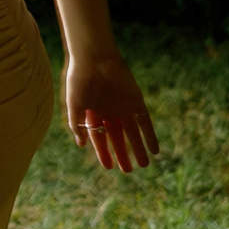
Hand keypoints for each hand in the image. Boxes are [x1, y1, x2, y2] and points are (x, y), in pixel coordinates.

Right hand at [64, 49, 157, 171]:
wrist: (94, 58)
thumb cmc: (80, 80)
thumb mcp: (74, 105)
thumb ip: (76, 124)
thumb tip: (81, 144)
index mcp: (93, 114)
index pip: (100, 138)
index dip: (104, 153)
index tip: (109, 167)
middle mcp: (110, 113)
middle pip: (118, 138)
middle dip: (123, 154)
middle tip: (128, 170)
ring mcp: (123, 107)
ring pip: (133, 133)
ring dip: (138, 148)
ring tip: (144, 165)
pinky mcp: (136, 102)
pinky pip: (145, 122)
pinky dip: (150, 136)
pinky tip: (154, 150)